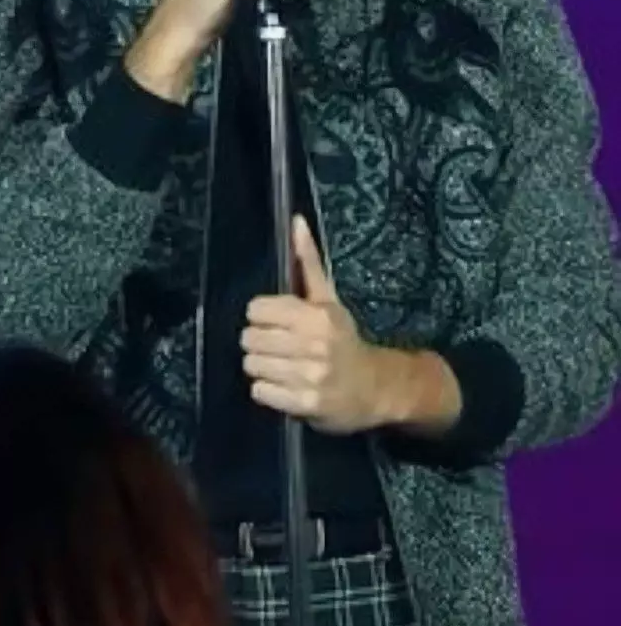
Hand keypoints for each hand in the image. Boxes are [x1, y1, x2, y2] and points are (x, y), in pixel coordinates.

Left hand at [242, 216, 394, 433]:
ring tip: (281, 366)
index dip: (261, 316)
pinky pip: (260, 392)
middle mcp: (314, 344)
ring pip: (252, 365)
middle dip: (258, 343)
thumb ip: (309, 261)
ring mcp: (309, 376)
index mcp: (317, 315)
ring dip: (262, 367)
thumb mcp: (329, 300)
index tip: (274, 323)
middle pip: (250, 338)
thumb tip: (295, 221)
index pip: (257, 310)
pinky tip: (284, 385)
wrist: (375, 388)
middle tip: (276, 347)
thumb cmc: (344, 340)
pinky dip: (267, 390)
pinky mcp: (305, 404)